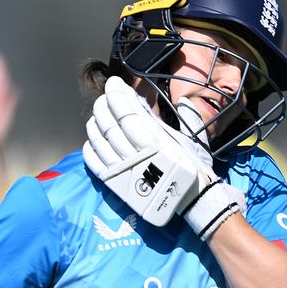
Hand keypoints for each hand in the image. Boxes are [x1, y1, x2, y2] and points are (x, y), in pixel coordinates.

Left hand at [83, 77, 242, 238]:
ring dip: (95, 124)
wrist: (192, 203)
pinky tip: (91, 139)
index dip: (118, 95)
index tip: (114, 84)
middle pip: (111, 125)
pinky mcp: (116, 185)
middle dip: (104, 106)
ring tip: (97, 114)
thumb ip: (189, 118)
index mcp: (158, 142)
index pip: (129, 113)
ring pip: (100, 142)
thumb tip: (184, 99)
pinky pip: (95, 164)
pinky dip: (90, 149)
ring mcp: (124, 170)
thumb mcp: (196, 142)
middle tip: (105, 97)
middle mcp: (138, 155)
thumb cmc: (194, 171)